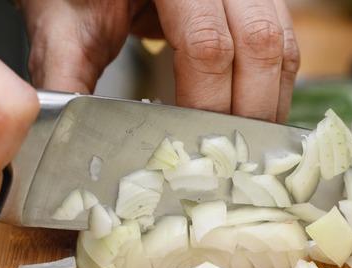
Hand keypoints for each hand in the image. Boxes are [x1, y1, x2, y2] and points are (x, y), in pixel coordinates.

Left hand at [20, 0, 299, 122]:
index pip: (207, 44)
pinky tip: (254, 116)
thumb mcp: (67, 25)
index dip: (206, 102)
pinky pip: (285, 43)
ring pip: (281, 45)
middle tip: (228, 158)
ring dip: (269, 102)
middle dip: (248, 111)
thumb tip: (66, 139)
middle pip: (259, 45)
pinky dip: (274, 86)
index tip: (190, 144)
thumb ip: (66, 77)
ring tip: (247, 145)